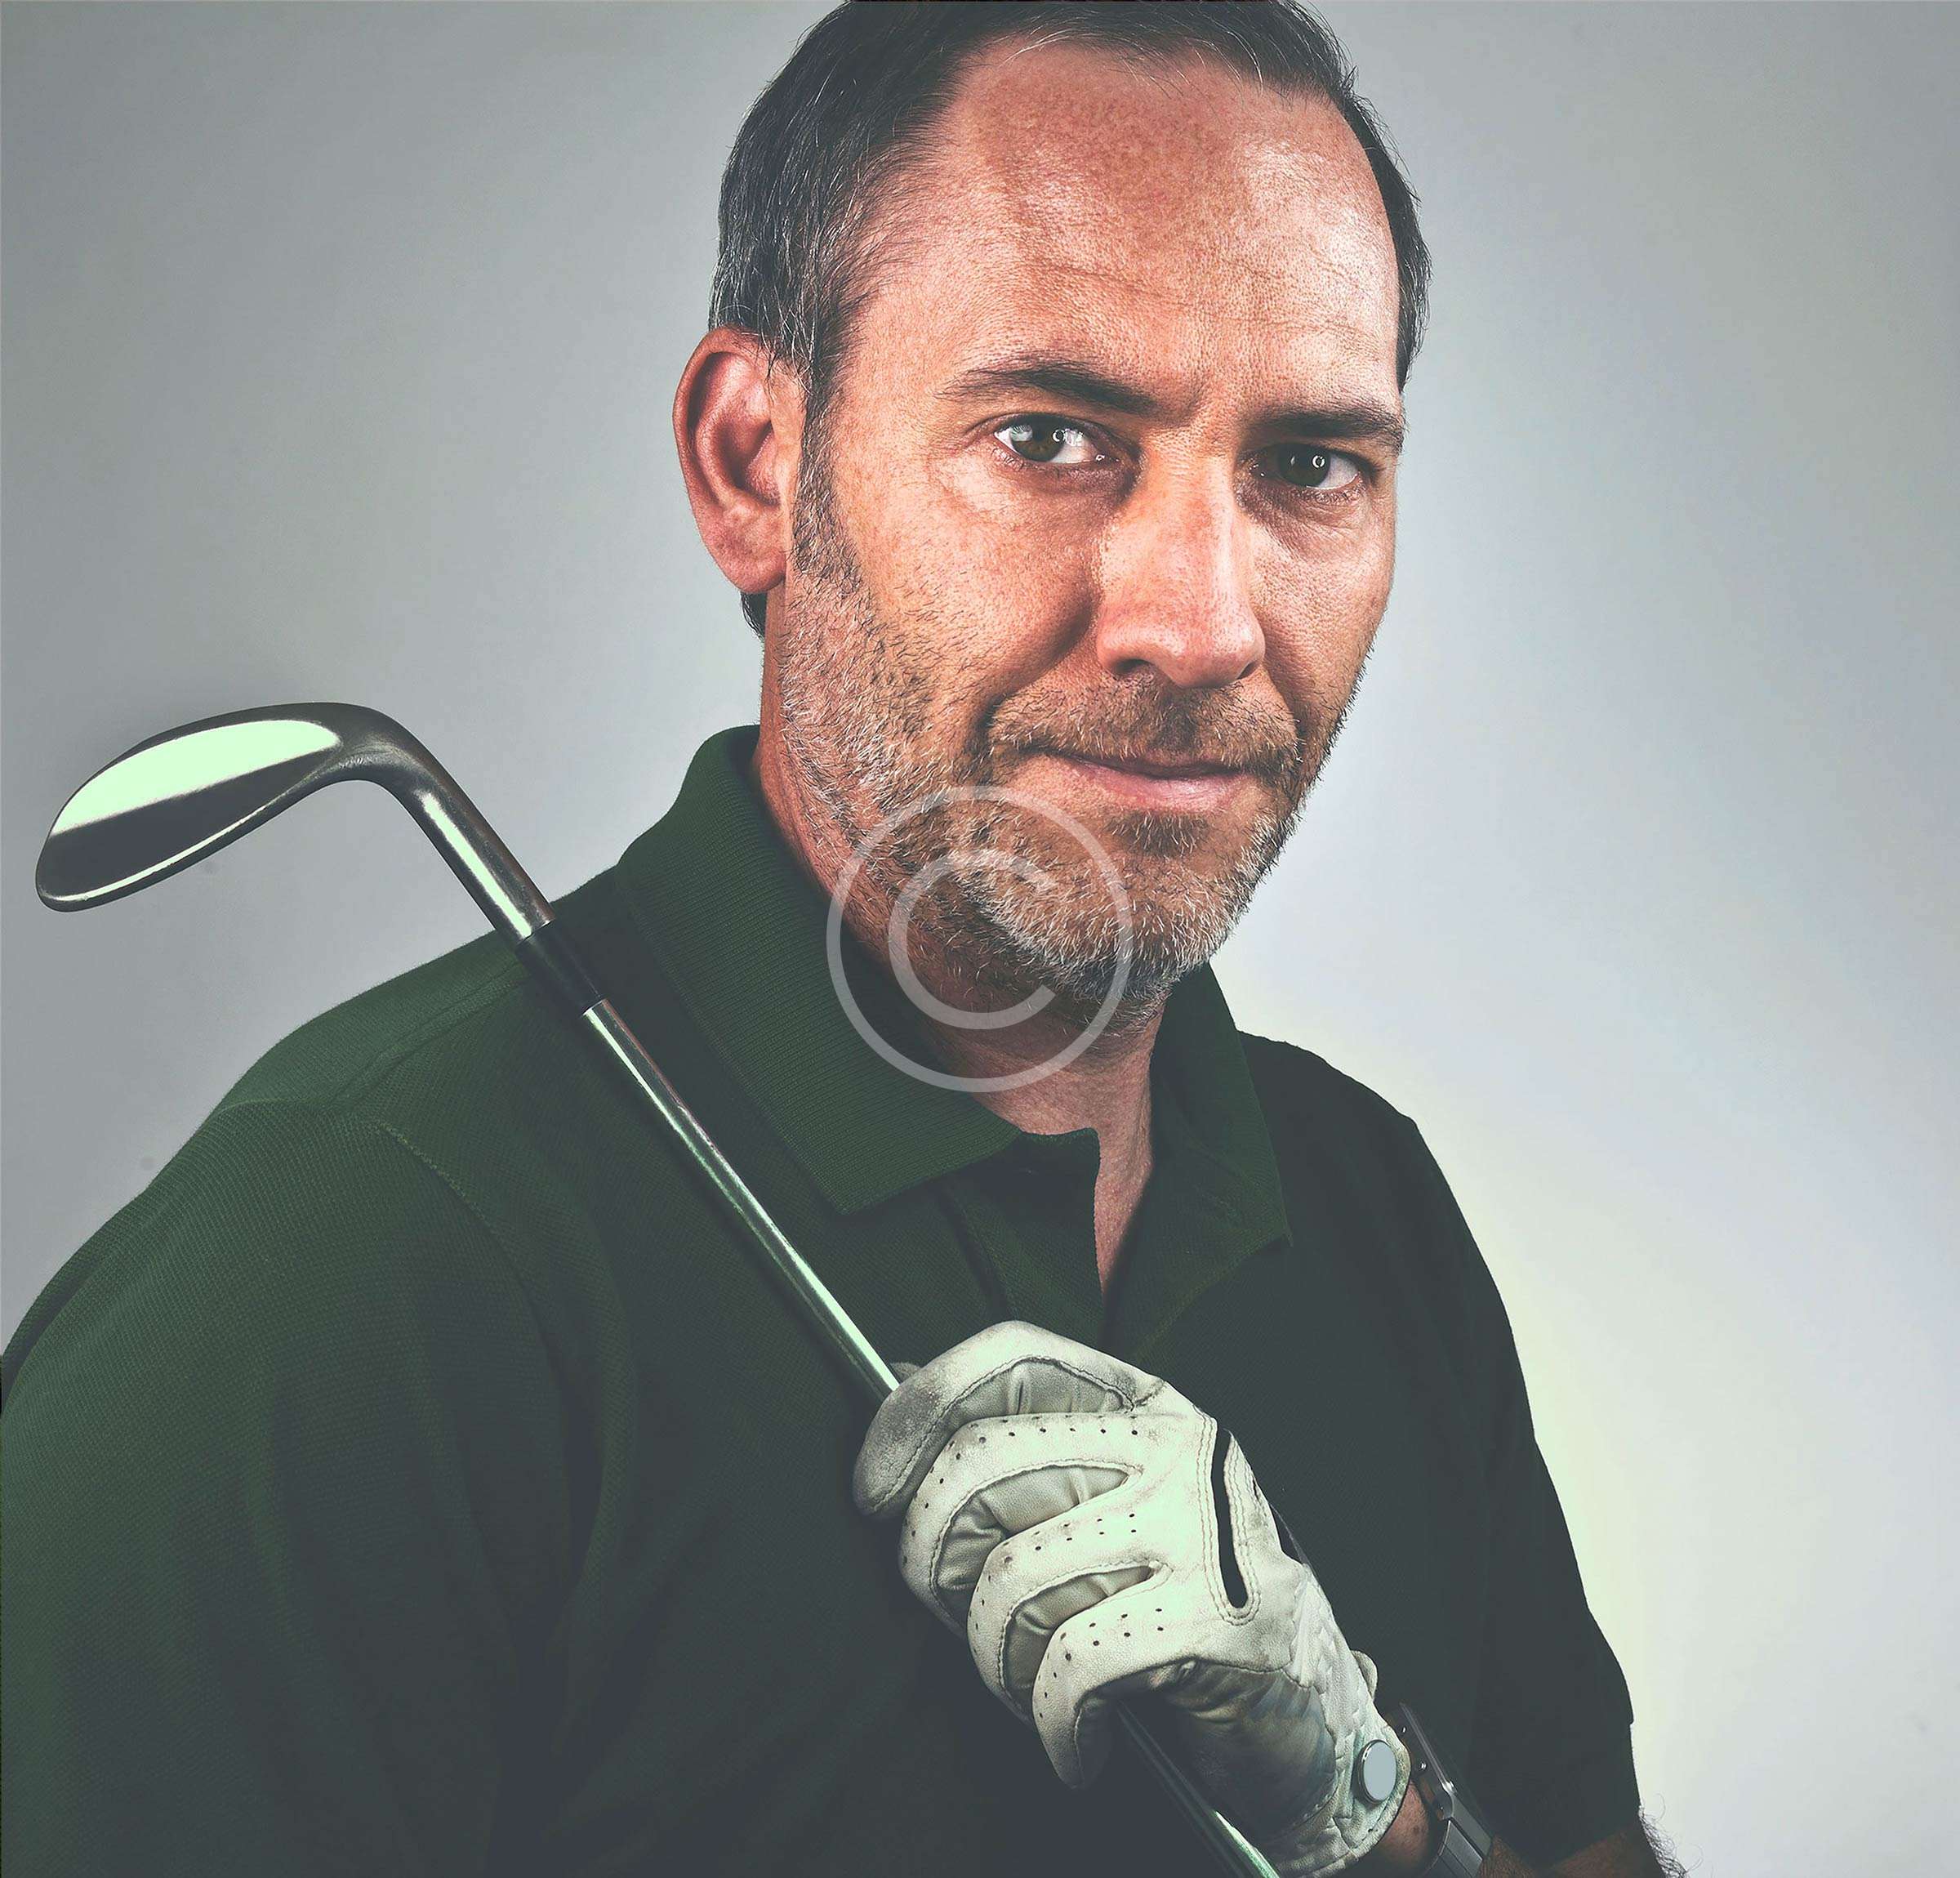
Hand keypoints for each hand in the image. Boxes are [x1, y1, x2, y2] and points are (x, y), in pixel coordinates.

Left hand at [853, 1321, 1411, 1876]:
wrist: (1308, 1707)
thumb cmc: (1176, 1593)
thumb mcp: (1107, 1495)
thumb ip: (1019, 1443)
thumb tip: (893, 1379)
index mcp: (1145, 1399)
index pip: (1012, 1352)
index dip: (920, 1406)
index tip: (872, 1487)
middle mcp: (1174, 1443)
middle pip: (983, 1466)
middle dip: (928, 1557)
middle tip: (947, 1614)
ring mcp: (1198, 1525)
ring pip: (1011, 1575)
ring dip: (990, 1658)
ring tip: (1020, 1686)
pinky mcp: (1215, 1617)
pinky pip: (1070, 1662)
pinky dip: (1051, 1721)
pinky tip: (1072, 1742)